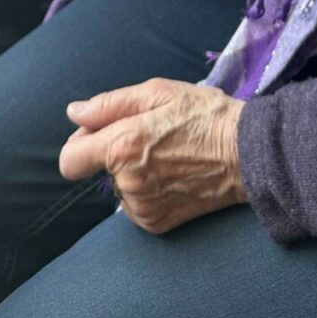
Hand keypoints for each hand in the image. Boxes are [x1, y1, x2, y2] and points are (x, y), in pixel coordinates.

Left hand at [59, 78, 246, 234]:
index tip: (102, 132)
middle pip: (98, 170)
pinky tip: (173, 175)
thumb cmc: (203, 115)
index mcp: (122, 147)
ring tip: (168, 155)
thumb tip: (74, 113)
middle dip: (114, 152)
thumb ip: (109, 104)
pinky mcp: (155, 225)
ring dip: (132, 172)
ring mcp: (142, 208)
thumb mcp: (158, 92)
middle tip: (151, 136)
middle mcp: (128, 183)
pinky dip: (146, 191)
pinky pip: (135, 205)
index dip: (81, 143)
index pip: (70, 160)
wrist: (246, 154)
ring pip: (119, 187)